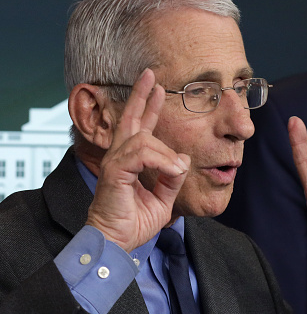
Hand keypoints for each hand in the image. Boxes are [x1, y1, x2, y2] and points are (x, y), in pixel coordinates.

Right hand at [86, 69, 189, 251]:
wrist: (117, 242)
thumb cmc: (134, 221)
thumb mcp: (163, 197)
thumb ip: (172, 176)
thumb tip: (182, 158)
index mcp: (131, 160)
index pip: (140, 126)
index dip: (148, 105)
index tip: (156, 87)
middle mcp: (120, 156)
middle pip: (131, 118)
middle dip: (142, 94)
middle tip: (150, 74)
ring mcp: (115, 161)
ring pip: (145, 139)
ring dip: (166, 154)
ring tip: (174, 169)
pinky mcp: (114, 170)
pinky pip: (141, 154)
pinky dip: (160, 161)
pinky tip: (169, 169)